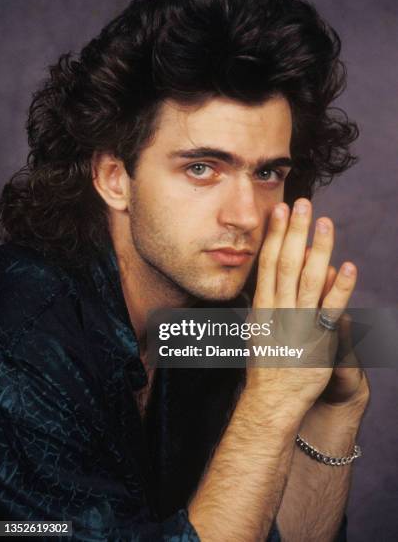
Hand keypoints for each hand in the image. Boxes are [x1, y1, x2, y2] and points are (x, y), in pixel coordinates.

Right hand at [247, 198, 360, 415]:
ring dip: (318, 250)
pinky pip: (331, 312)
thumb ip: (262, 303)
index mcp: (262, 307)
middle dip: (295, 232)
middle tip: (302, 203)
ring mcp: (298, 325)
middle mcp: (278, 311)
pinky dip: (341, 289)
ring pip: (308, 281)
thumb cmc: (264, 366)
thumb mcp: (256, 329)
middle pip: (287, 264)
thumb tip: (265, 279)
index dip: (275, 236)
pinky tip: (350, 267)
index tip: (280, 211)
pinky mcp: (319, 341)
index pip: (268, 263)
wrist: (270, 402)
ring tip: (325, 223)